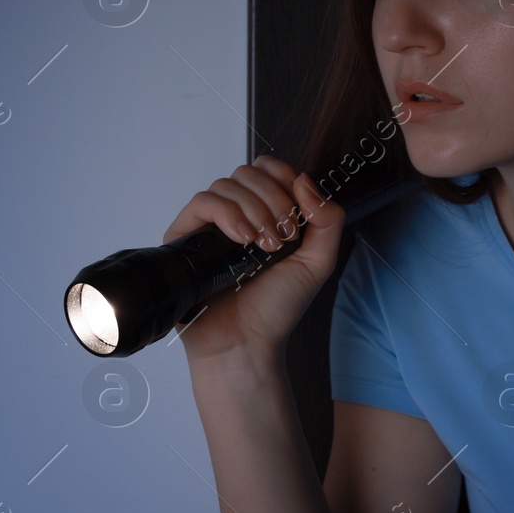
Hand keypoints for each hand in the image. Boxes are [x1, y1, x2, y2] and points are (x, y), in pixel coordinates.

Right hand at [161, 155, 345, 364]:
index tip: (296, 210)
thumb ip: (328, 219)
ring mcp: (208, 225)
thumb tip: (305, 181)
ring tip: (262, 246)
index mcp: (264, 214)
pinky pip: (202, 203)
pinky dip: (227, 214)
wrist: (246, 343)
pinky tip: (242, 239)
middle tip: (282, 236)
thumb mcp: (318, 261)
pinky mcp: (184, 237)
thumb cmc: (276, 309)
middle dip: (272, 198)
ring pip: (226, 184)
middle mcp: (235, 215)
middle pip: (247, 172)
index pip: (267, 169)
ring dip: (252, 210)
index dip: (283, 177)